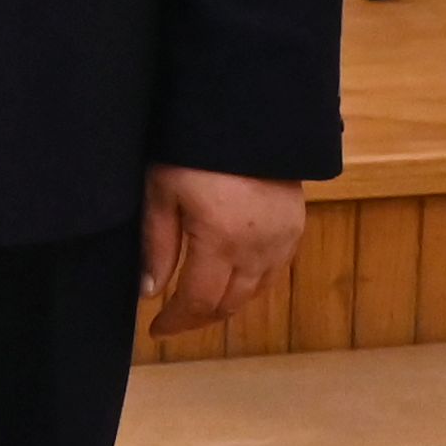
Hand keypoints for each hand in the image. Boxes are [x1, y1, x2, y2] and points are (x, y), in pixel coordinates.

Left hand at [142, 166, 306, 335]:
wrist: (247, 115)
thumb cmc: (193, 149)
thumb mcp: (161, 191)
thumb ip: (156, 246)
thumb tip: (149, 292)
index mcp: (222, 242)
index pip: (200, 302)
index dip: (177, 321)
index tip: (155, 330)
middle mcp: (259, 249)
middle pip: (230, 304)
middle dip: (200, 318)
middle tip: (173, 321)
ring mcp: (283, 240)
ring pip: (255, 292)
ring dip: (226, 304)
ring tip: (197, 305)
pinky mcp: (296, 227)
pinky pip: (273, 271)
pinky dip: (250, 285)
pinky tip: (230, 279)